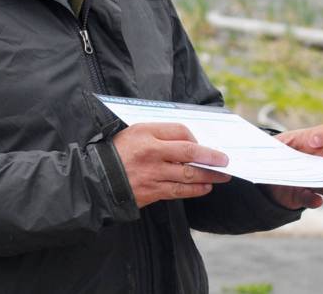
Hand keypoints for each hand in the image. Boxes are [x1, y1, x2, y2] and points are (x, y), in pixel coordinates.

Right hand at [112, 123, 231, 207]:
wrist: (98, 178)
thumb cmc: (116, 152)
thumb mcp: (134, 132)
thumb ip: (159, 133)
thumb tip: (188, 140)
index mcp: (146, 132)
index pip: (180, 131)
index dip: (195, 137)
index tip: (202, 144)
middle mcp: (152, 152)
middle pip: (190, 153)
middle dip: (211, 157)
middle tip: (225, 160)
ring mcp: (153, 174)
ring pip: (188, 175)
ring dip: (209, 175)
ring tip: (221, 175)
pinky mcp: (152, 192)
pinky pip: (180, 191)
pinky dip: (196, 190)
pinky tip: (205, 187)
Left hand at [264, 123, 322, 209]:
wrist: (263, 171)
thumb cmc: (276, 150)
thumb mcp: (279, 139)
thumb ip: (288, 141)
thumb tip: (306, 148)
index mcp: (312, 142)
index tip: (315, 142)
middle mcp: (319, 161)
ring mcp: (312, 180)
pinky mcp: (303, 196)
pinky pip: (312, 199)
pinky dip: (314, 200)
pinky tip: (315, 199)